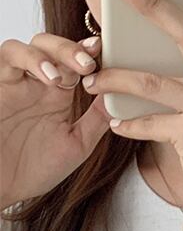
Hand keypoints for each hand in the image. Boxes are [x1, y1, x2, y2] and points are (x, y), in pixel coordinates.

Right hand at [0, 32, 108, 209]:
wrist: (2, 185)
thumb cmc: (34, 168)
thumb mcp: (77, 144)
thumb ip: (97, 120)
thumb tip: (122, 97)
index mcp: (57, 96)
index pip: (75, 65)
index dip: (92, 56)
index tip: (112, 55)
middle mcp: (35, 84)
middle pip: (53, 47)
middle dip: (74, 49)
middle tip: (92, 62)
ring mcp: (15, 82)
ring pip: (30, 46)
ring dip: (54, 51)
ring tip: (75, 70)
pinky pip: (7, 58)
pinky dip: (30, 59)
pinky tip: (49, 77)